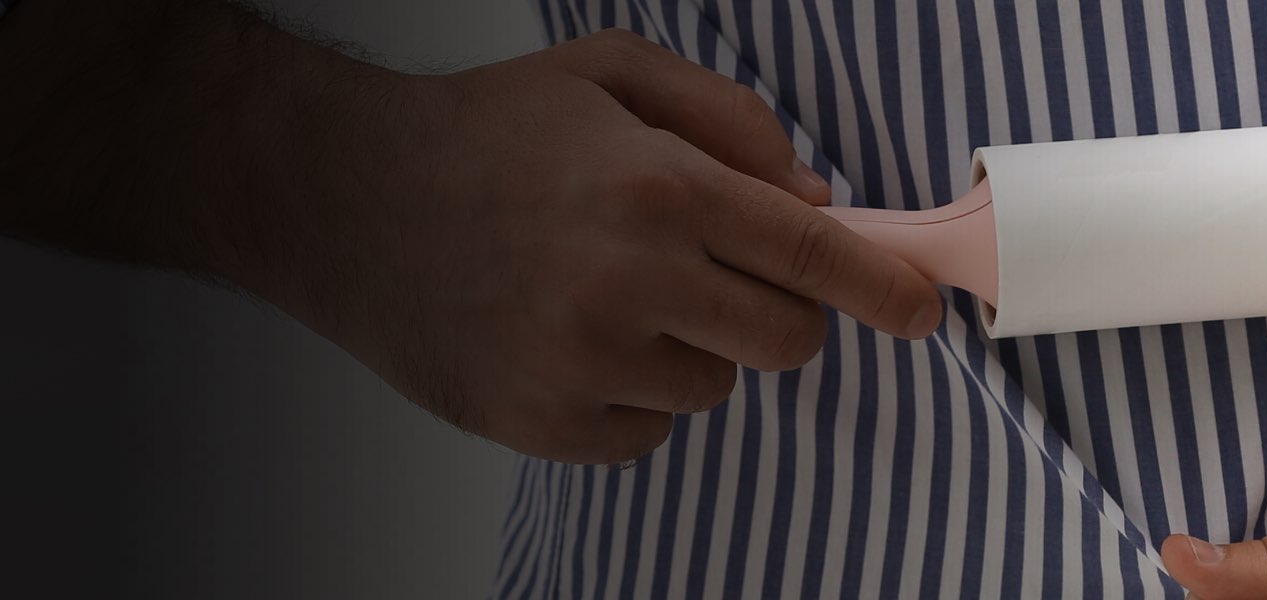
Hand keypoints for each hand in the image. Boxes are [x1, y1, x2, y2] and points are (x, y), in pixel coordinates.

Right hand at [0, 2, 942, 464]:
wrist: (344, 202)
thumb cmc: (483, 133)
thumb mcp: (609, 76)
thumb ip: (729, 121)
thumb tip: (812, 197)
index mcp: (658, 187)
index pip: (810, 253)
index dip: (881, 288)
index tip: (922, 311)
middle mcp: (630, 282)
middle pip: (782, 342)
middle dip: (776, 314)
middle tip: (715, 276)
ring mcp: (583, 362)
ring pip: (711, 387)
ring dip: (687, 348)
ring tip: (602, 292)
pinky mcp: (543, 422)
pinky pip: (646, 431)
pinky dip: (629, 394)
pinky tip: (566, 336)